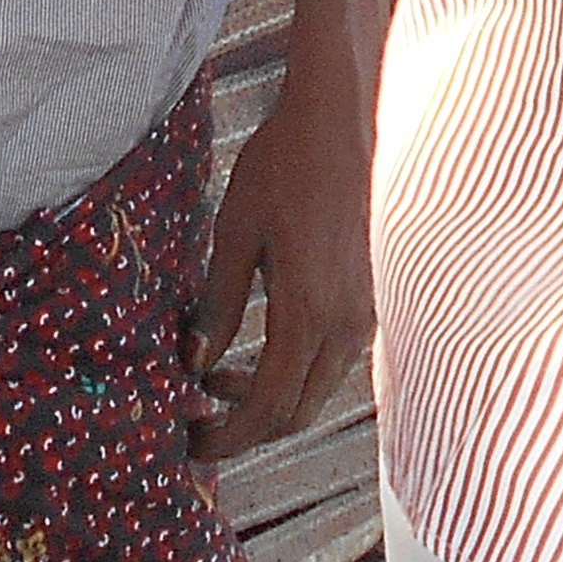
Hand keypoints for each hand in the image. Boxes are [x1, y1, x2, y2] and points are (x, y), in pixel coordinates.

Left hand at [194, 41, 373, 458]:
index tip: (191, 444)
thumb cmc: (284, 165)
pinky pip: (331, 360)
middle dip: (244, 426)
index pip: (269, 408)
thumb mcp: (235, 232)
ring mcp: (366, 315)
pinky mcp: (371, 299)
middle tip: (196, 417)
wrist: (344, 117)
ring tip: (214, 371)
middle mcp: (348, 326)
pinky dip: (291, 369)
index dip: (228, 437)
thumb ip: (217, 302)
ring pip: (316, 390)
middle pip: (296, 412)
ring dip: (267, 395)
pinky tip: (256, 342)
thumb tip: (195, 362)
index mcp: (310, 314)